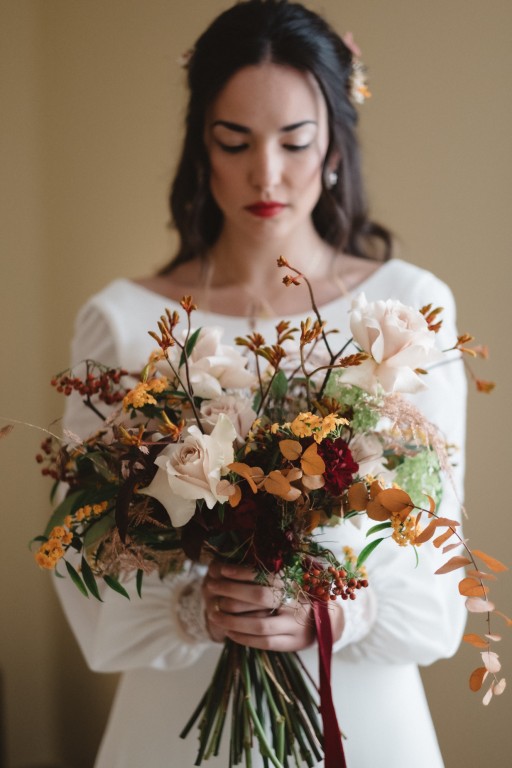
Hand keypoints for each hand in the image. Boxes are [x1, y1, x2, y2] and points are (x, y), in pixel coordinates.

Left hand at [203, 561, 343, 650]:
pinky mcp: (293, 644)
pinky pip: (264, 643)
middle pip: (260, 598)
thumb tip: (241, 558)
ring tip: (213, 613)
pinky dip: (243, 638)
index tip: (222, 569)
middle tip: (211, 587)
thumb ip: (275, 570)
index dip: (242, 572)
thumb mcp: (296, 577)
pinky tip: (228, 632)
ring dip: (232, 620)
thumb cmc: (304, 594)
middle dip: (232, 592)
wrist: (331, 622)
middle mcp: (299, 603)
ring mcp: (297, 626)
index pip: (266, 576)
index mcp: (299, 582)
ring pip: (259, 625)